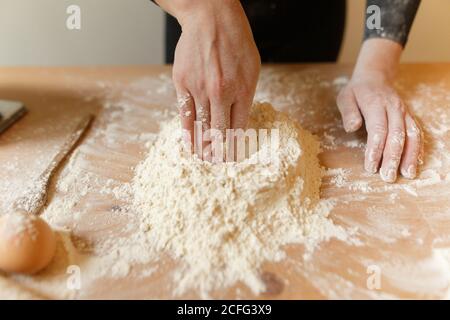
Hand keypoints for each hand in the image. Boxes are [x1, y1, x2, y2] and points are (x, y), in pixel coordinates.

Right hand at [157, 0, 260, 158]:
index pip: (238, 130)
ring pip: (200, 126)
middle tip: (215, 164)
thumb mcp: (252, 69)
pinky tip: (188, 143)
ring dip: (201, 147)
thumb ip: (245, 96)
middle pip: (219, 133)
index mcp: (243, 91)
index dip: (234, 148)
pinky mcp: (182, 83)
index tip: (231, 159)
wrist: (211, 19)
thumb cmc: (236, 43)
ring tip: (202, 160)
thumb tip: (238, 120)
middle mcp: (221, 93)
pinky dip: (186, 131)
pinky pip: (184, 113)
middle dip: (218, 153)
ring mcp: (199, 89)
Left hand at [336, 39, 422, 182]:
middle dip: (392, 158)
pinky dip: (418, 148)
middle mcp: (393, 108)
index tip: (371, 167)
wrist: (375, 77)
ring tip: (407, 174)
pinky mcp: (409, 117)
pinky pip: (417, 133)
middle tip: (387, 177)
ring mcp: (404, 112)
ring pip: (411, 135)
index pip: (378, 129)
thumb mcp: (345, 97)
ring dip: (410, 156)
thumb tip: (352, 127)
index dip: (375, 149)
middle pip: (396, 135)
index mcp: (375, 103)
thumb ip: (348, 112)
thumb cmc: (356, 91)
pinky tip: (415, 163)